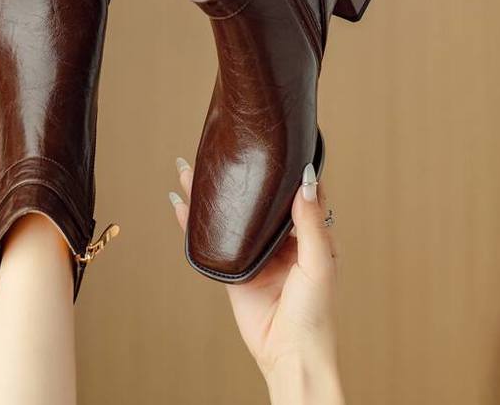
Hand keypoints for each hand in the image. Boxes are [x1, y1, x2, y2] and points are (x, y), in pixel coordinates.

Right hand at [170, 159, 344, 404]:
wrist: (289, 354)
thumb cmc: (316, 314)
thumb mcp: (320, 263)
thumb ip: (311, 223)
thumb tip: (307, 181)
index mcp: (306, 235)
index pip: (294, 193)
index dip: (283, 169)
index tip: (272, 145)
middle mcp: (278, 240)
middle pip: (254, 200)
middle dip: (236, 177)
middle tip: (220, 150)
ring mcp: (253, 253)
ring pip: (228, 216)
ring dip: (209, 194)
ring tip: (189, 169)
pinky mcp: (232, 269)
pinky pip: (209, 242)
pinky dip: (192, 225)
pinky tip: (179, 206)